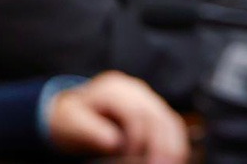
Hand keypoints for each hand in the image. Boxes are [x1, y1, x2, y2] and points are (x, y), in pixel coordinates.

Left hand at [47, 71, 188, 163]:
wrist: (74, 109)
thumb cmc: (71, 118)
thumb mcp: (71, 122)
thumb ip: (90, 130)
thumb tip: (115, 142)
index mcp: (114, 89)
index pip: (135, 113)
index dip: (137, 138)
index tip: (130, 157)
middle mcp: (136, 91)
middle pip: (158, 116)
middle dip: (163, 144)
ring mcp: (148, 99)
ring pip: (170, 120)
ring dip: (175, 145)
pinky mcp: (155, 112)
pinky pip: (171, 126)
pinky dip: (175, 143)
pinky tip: (175, 159)